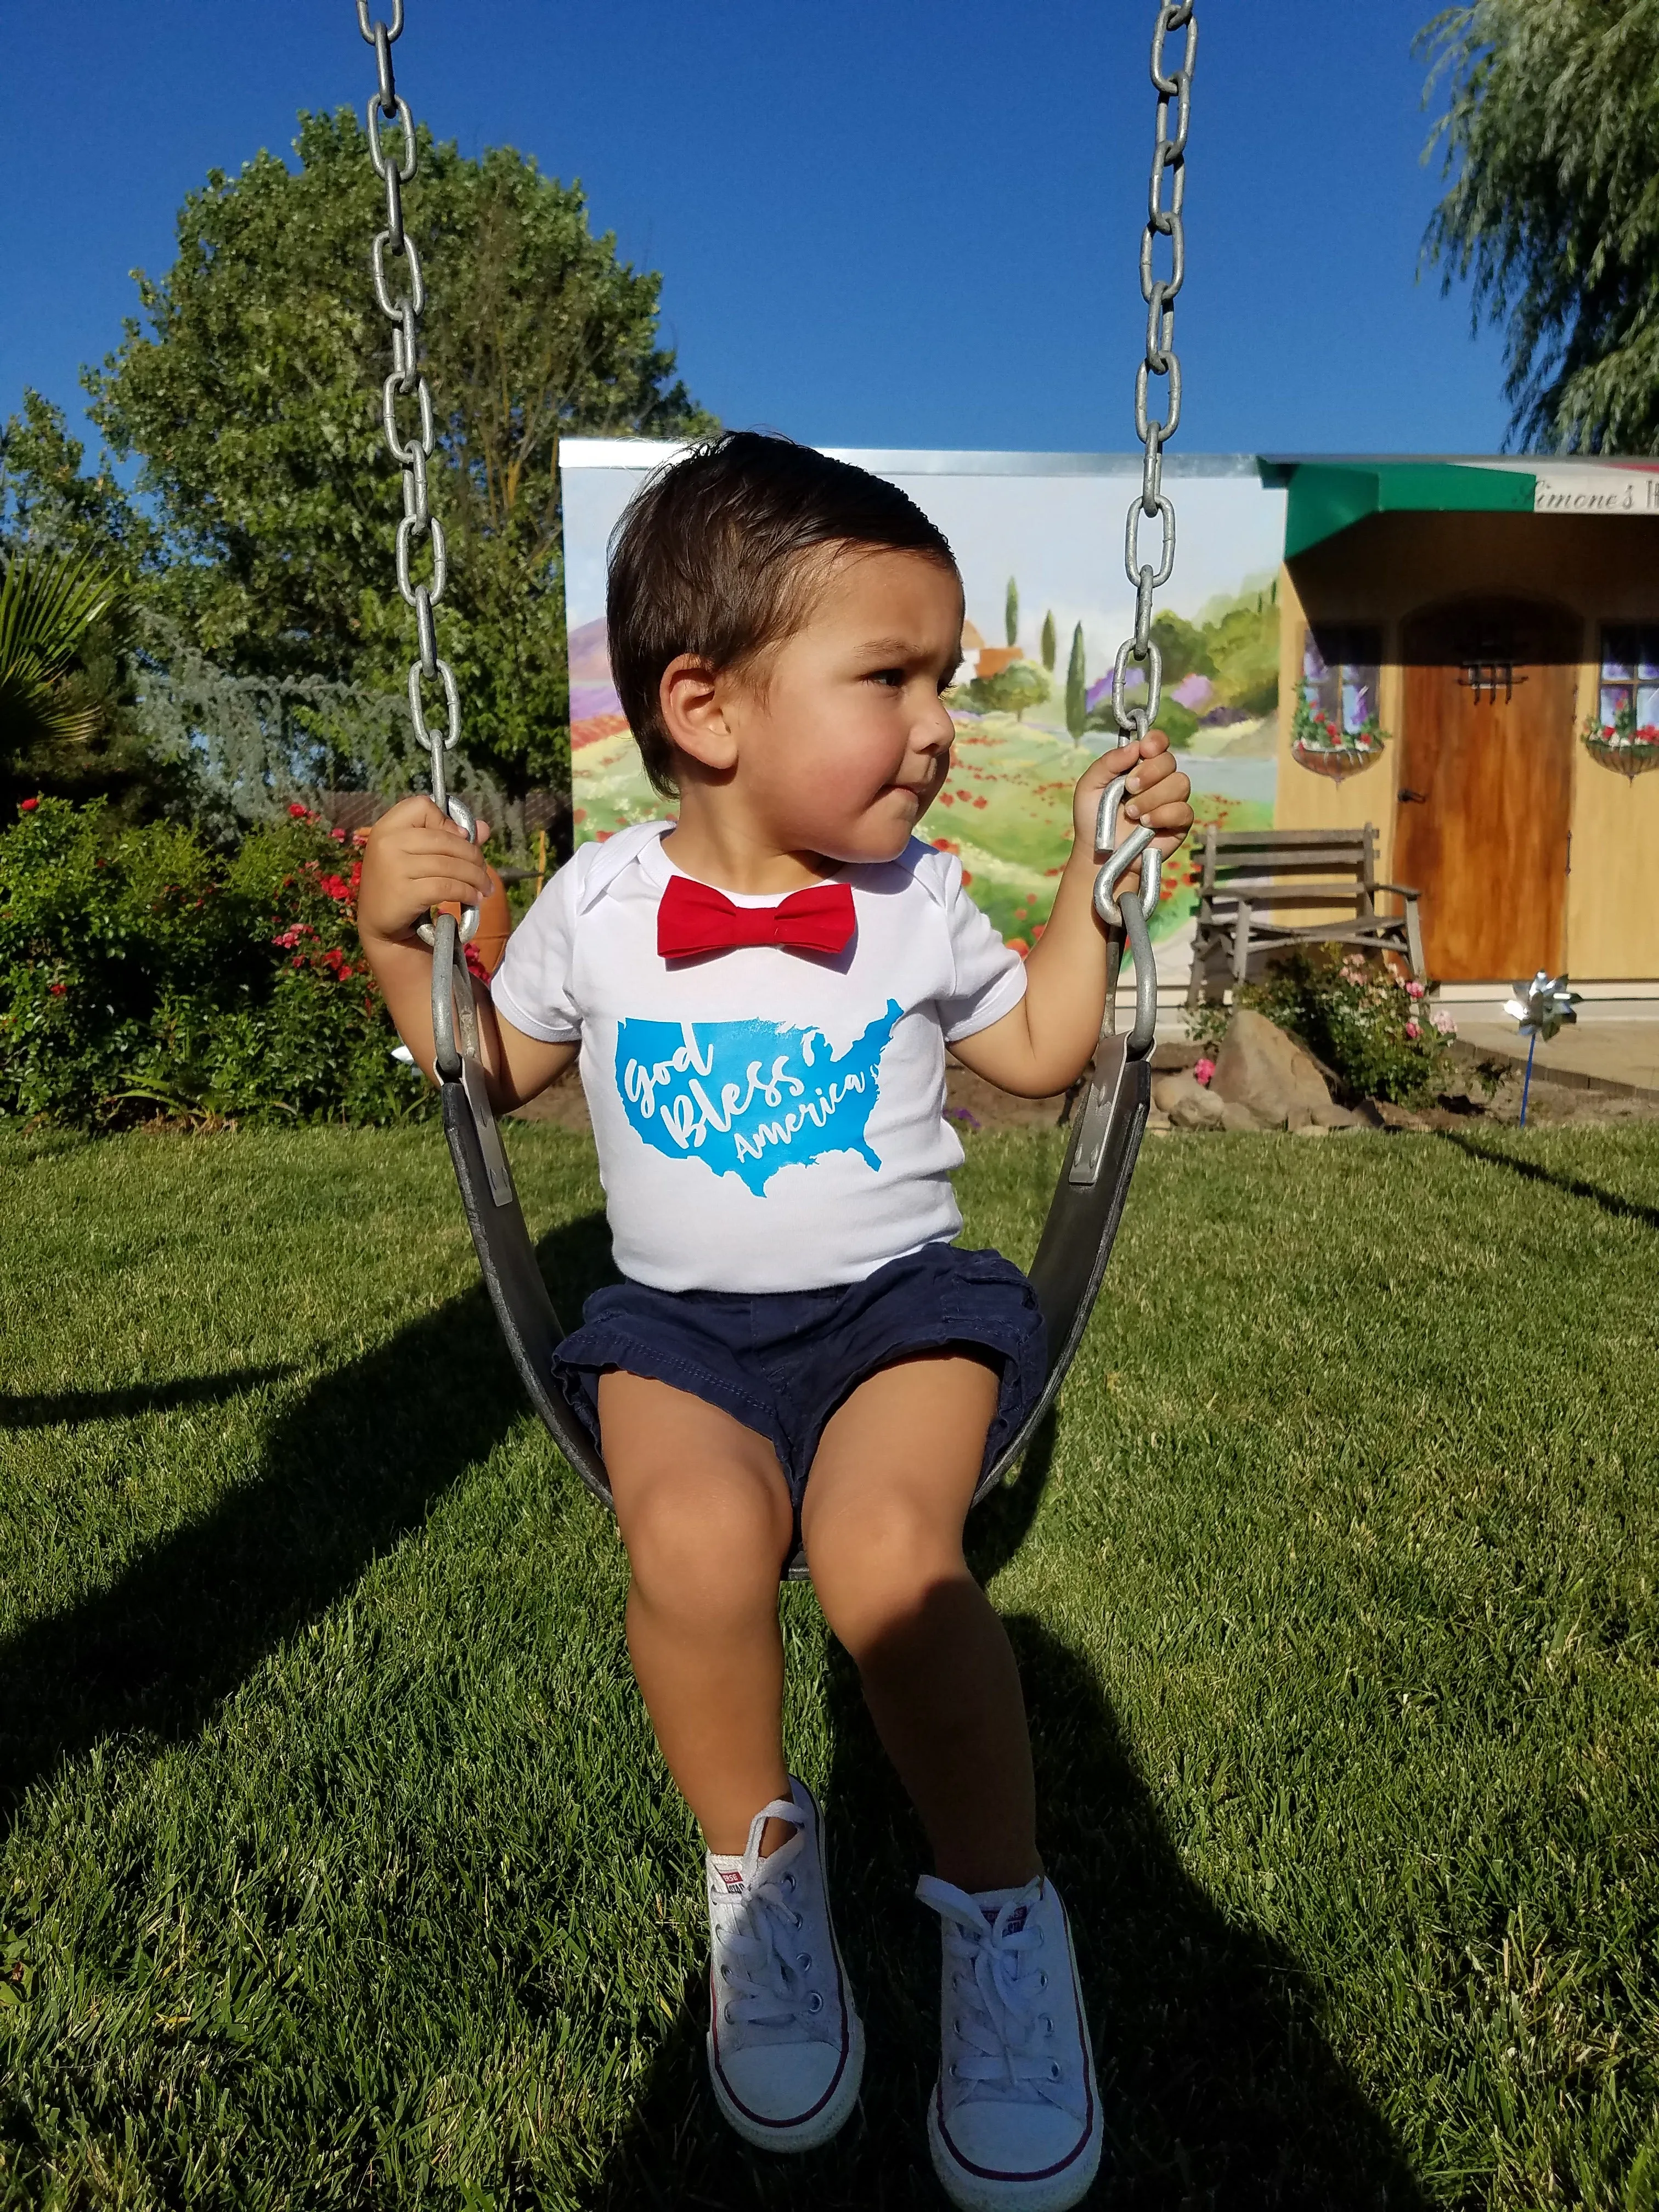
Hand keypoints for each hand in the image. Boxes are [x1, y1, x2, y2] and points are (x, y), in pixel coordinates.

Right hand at [356, 794, 493, 947]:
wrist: (379, 925)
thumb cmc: (400, 885)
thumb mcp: (417, 856)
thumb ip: (449, 838)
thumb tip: (484, 828)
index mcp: (387, 827)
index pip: (422, 806)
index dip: (446, 821)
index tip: (460, 839)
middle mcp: (388, 842)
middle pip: (445, 838)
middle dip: (473, 855)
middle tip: (484, 871)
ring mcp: (394, 867)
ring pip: (450, 865)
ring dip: (476, 877)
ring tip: (485, 888)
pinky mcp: (405, 892)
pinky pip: (448, 887)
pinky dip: (467, 892)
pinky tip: (474, 899)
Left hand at [1071, 729, 1192, 893]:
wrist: (1099, 854)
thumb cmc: (1093, 818)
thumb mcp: (1090, 786)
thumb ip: (1108, 763)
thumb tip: (1135, 746)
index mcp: (1139, 766)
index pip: (1158, 743)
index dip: (1156, 742)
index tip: (1144, 751)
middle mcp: (1159, 780)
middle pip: (1169, 761)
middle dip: (1149, 773)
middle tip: (1129, 789)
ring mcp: (1171, 801)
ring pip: (1180, 783)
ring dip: (1153, 797)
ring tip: (1132, 813)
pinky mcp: (1179, 823)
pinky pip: (1184, 810)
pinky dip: (1164, 814)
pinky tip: (1146, 823)